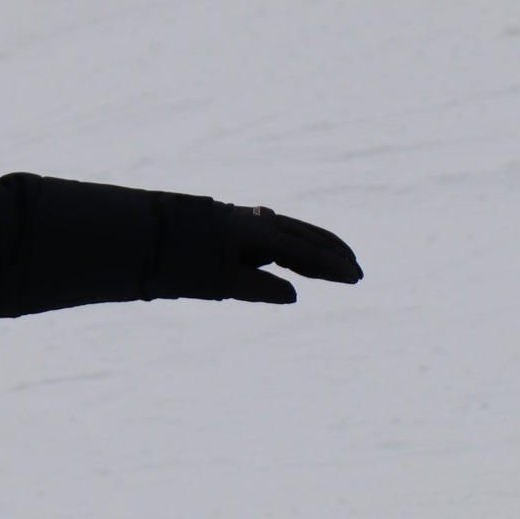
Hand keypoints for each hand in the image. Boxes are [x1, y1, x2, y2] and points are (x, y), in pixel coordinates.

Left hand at [160, 199, 362, 303]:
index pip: (305, 252)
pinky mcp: (248, 227)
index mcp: (260, 235)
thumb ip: (261, 289)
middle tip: (358, 273)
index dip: (332, 266)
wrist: (161, 233)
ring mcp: (255, 222)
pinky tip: (308, 263)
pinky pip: (283, 237)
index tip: (354, 277)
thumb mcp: (224, 281)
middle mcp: (262, 223)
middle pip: (307, 238)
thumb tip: (294, 295)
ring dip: (321, 249)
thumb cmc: (191, 261)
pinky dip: (301, 249)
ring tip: (342, 265)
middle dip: (334, 255)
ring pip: (298, 234)